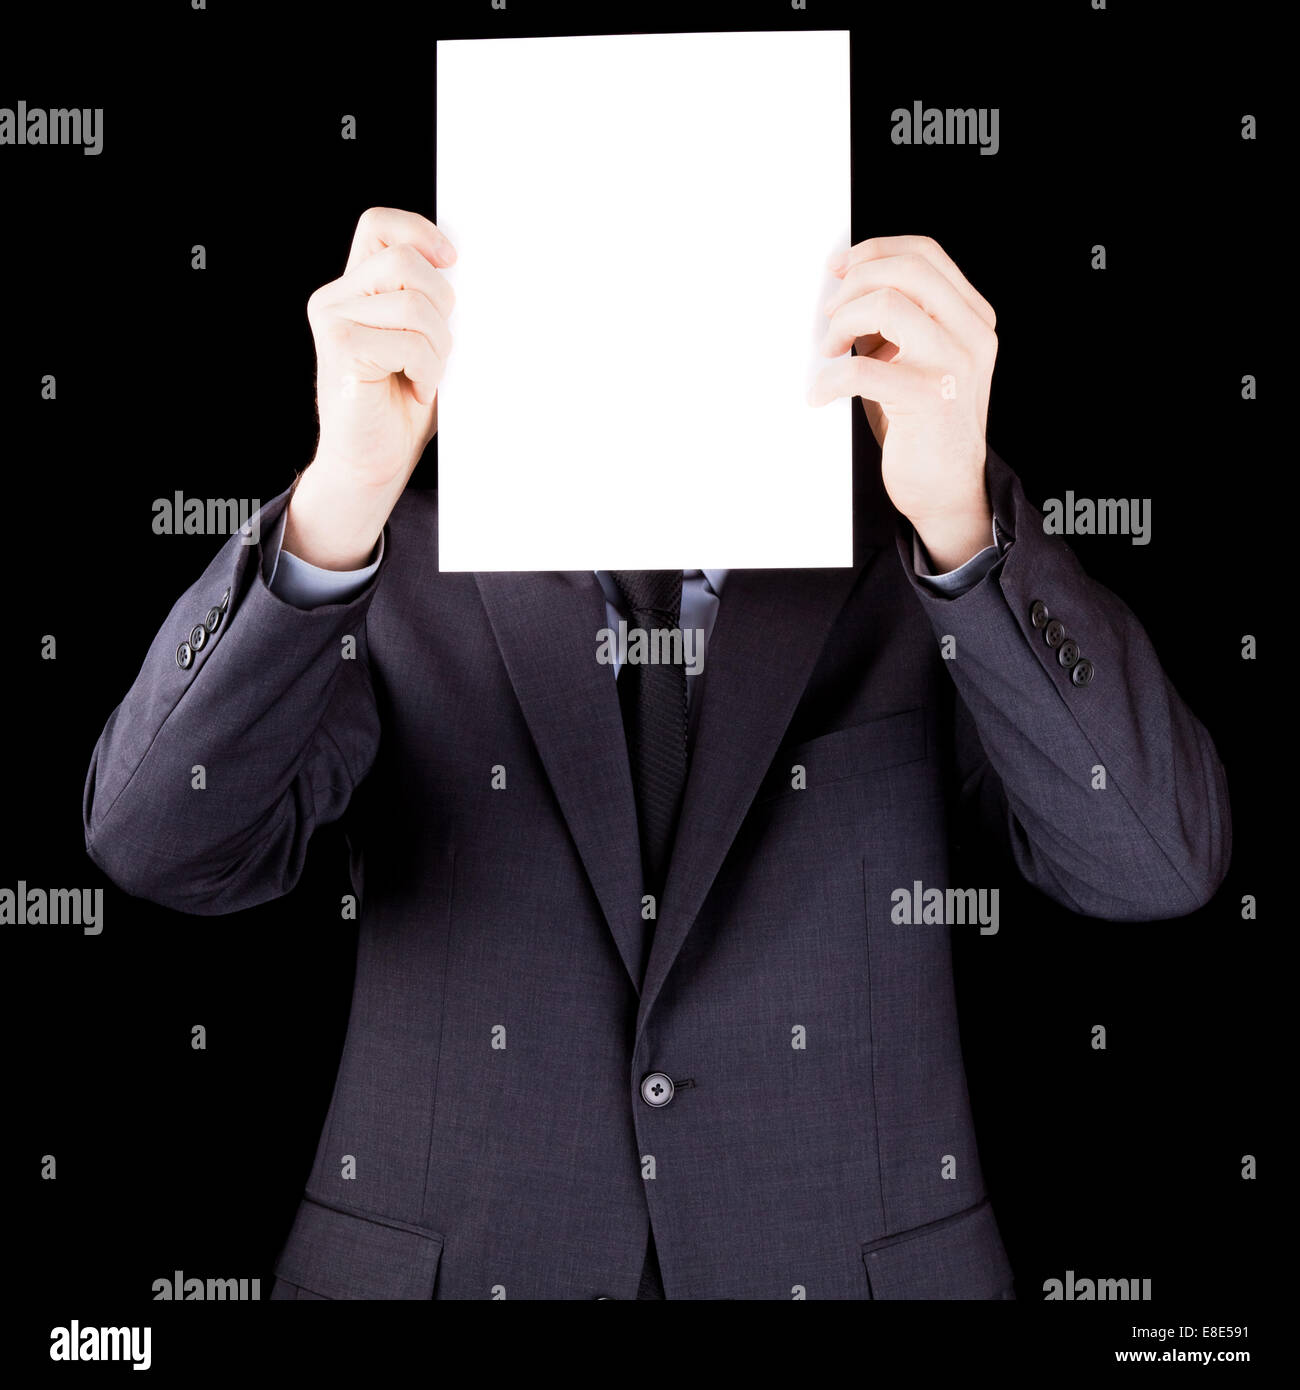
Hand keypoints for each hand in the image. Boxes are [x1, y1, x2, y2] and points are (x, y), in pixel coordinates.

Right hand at [284, 207, 456, 568]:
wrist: (372, 464)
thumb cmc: (401, 406)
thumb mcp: (424, 342)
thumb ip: (430, 302)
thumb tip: (466, 271)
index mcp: (356, 289)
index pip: (379, 226)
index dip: (419, 232)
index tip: (452, 264)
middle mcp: (337, 297)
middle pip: (406, 261)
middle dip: (441, 306)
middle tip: (438, 349)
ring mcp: (333, 320)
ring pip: (414, 304)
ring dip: (437, 348)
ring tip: (424, 375)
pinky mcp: (340, 347)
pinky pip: (409, 342)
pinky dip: (426, 371)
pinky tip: (414, 390)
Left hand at [810, 235, 996, 571]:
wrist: (949, 491)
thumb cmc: (923, 426)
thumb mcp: (921, 361)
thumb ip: (901, 323)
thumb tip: (845, 290)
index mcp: (972, 318)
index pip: (925, 255)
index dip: (874, 251)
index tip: (838, 268)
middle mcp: (971, 335)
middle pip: (906, 270)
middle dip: (854, 285)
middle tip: (829, 318)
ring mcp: (953, 365)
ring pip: (885, 306)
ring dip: (841, 325)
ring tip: (828, 354)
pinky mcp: (928, 400)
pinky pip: (862, 368)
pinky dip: (829, 380)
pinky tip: (821, 395)